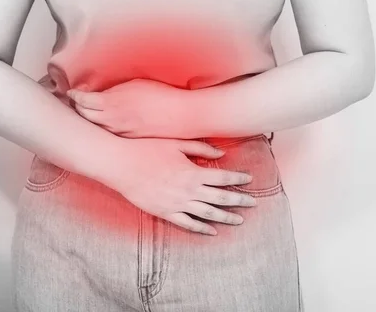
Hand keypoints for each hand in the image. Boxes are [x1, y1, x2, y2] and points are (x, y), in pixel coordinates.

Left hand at [67, 79, 187, 138]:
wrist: (181, 116)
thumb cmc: (161, 95)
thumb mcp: (135, 84)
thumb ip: (114, 91)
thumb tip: (100, 94)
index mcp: (112, 103)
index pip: (82, 101)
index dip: (74, 96)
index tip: (72, 93)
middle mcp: (112, 120)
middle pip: (83, 116)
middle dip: (76, 108)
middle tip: (73, 102)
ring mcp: (119, 133)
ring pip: (95, 128)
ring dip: (88, 120)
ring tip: (85, 114)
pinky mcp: (128, 140)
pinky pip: (109, 134)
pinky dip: (102, 129)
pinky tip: (104, 125)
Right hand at [103, 136, 256, 235]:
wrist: (121, 165)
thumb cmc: (147, 149)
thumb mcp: (176, 144)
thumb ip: (200, 148)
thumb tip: (221, 154)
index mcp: (192, 172)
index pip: (223, 177)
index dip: (238, 179)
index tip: (250, 180)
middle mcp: (188, 190)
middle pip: (220, 197)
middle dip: (240, 200)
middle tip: (254, 203)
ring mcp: (177, 204)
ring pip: (208, 214)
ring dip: (226, 217)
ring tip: (240, 220)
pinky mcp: (165, 213)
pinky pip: (188, 224)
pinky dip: (202, 229)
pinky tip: (213, 231)